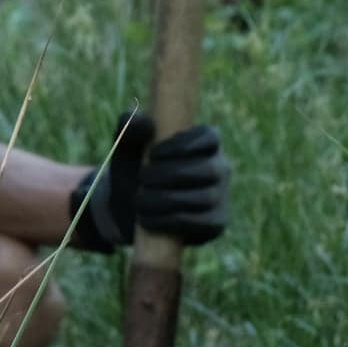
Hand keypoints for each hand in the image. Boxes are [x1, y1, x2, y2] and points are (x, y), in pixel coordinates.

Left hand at [67, 111, 231, 250]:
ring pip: (205, 197)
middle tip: (142, 179)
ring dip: (167, 200)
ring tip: (139, 201)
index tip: (153, 154)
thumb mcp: (126, 147)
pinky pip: (204, 223)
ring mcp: (221, 196)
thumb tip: (147, 123)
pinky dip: (172, 221)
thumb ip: (130, 128)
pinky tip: (148, 220)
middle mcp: (219, 167)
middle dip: (171, 175)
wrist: (128, 208)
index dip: (183, 145)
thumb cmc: (133, 168)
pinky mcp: (216, 222)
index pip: (209, 136)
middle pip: (207, 169)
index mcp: (205, 142)